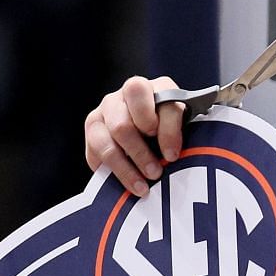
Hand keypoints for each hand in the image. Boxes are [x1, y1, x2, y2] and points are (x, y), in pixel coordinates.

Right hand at [83, 76, 185, 197]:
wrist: (152, 136)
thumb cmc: (171, 132)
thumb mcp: (183, 130)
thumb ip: (178, 135)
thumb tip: (172, 157)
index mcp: (156, 89)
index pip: (161, 103)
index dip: (167, 131)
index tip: (172, 155)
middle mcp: (127, 93)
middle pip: (125, 123)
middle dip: (140, 153)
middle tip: (155, 173)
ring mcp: (106, 108)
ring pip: (110, 136)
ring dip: (126, 165)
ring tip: (143, 185)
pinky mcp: (93, 126)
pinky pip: (97, 149)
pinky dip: (114, 170)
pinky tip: (128, 183)